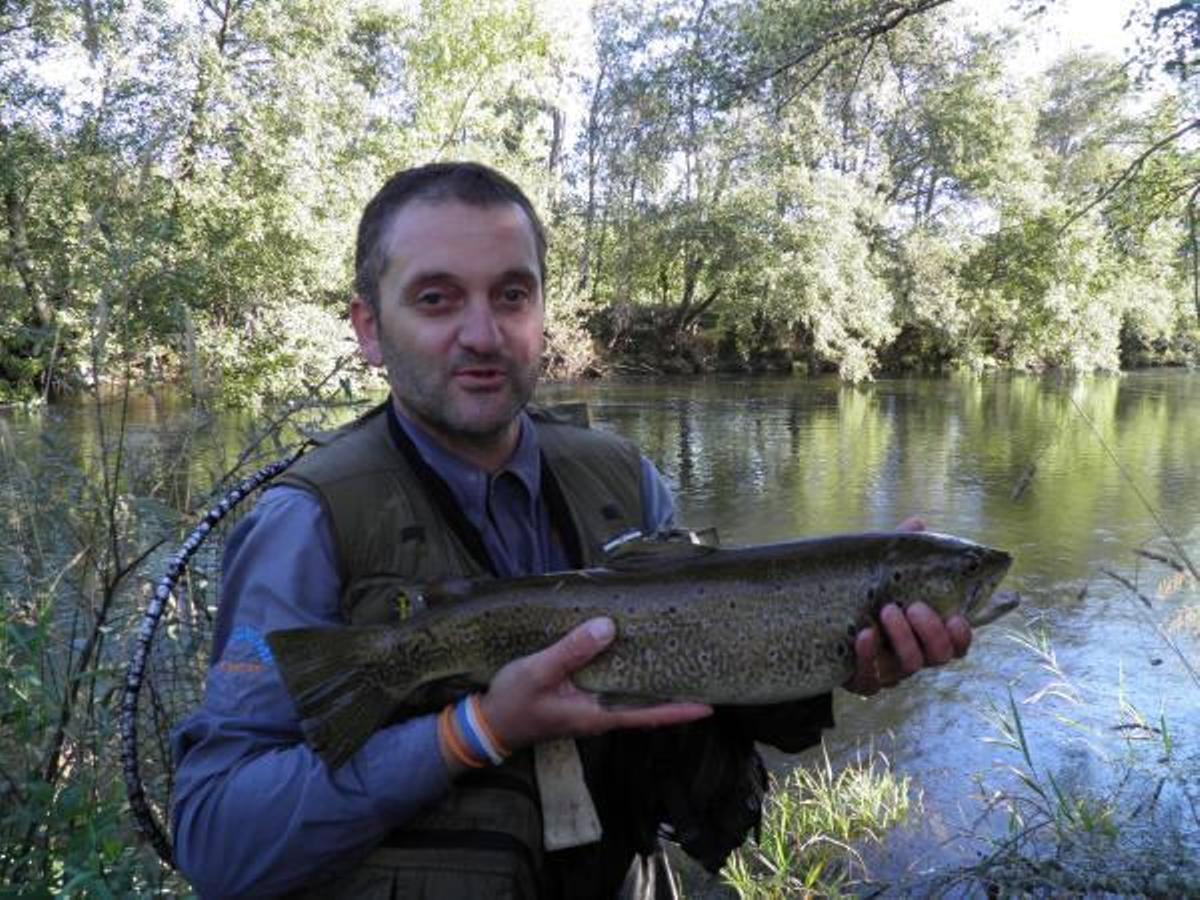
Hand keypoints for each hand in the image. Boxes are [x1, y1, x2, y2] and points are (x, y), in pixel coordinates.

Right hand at [476, 617, 712, 753]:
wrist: (488, 724)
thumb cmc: (514, 702)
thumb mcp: (539, 671)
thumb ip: (572, 650)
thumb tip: (608, 627)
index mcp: (598, 714)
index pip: (649, 714)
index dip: (679, 709)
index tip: (711, 705)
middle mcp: (601, 715)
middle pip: (647, 706)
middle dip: (674, 691)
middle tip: (703, 670)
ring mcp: (591, 709)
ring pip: (632, 696)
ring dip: (655, 682)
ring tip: (679, 659)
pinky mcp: (581, 700)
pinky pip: (615, 688)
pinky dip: (630, 675)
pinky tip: (634, 655)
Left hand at [843, 516, 972, 696]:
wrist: (818, 626)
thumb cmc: (863, 597)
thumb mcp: (881, 572)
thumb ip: (902, 552)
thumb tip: (917, 522)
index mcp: (926, 633)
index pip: (958, 643)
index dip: (962, 634)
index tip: (955, 617)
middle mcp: (914, 655)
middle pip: (940, 656)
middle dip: (931, 632)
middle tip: (913, 606)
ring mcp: (889, 671)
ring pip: (910, 666)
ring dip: (903, 639)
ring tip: (886, 611)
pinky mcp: (863, 681)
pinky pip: (870, 679)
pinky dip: (867, 657)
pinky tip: (863, 634)